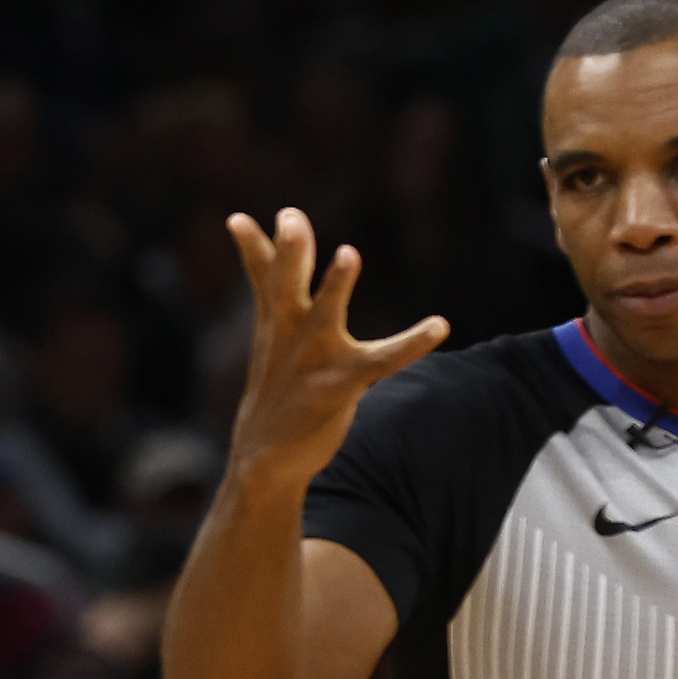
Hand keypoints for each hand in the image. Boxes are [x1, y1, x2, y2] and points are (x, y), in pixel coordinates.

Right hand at [225, 208, 448, 481]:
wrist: (267, 458)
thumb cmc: (277, 391)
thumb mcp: (270, 339)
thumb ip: (272, 295)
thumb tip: (265, 264)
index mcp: (275, 322)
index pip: (261, 277)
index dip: (252, 247)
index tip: (237, 220)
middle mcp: (290, 335)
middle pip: (285, 286)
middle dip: (288, 253)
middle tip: (291, 221)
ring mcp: (315, 359)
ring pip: (325, 315)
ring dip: (335, 285)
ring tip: (348, 254)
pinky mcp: (342, 384)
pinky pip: (383, 360)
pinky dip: (412, 343)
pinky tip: (439, 326)